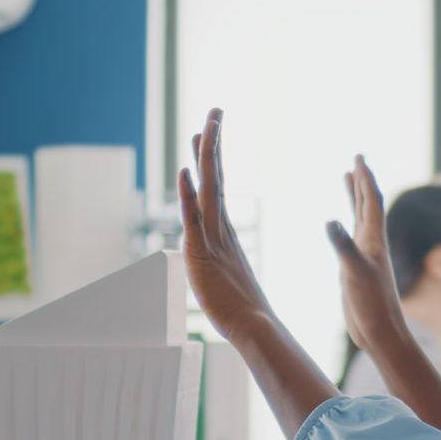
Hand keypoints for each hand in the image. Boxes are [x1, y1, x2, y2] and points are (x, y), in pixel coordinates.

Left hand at [177, 109, 271, 340]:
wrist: (254, 328)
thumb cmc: (243, 311)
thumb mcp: (224, 280)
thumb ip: (219, 266)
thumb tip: (221, 268)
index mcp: (224, 231)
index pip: (217, 184)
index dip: (213, 156)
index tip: (212, 129)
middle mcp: (220, 228)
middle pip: (216, 176)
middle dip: (214, 142)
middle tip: (215, 111)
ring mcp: (212, 238)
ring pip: (208, 189)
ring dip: (206, 156)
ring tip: (206, 126)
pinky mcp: (202, 254)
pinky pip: (193, 219)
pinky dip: (188, 194)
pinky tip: (185, 171)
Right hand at [326, 155, 406, 353]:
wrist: (379, 333)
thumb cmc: (372, 305)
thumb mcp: (354, 273)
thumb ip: (342, 246)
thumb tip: (330, 220)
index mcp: (374, 240)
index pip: (371, 201)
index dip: (365, 179)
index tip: (359, 158)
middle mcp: (371, 244)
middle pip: (367, 205)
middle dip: (361, 181)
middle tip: (356, 159)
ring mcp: (363, 256)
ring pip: (358, 219)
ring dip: (353, 198)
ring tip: (346, 178)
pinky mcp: (354, 269)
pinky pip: (349, 239)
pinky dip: (343, 226)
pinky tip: (338, 225)